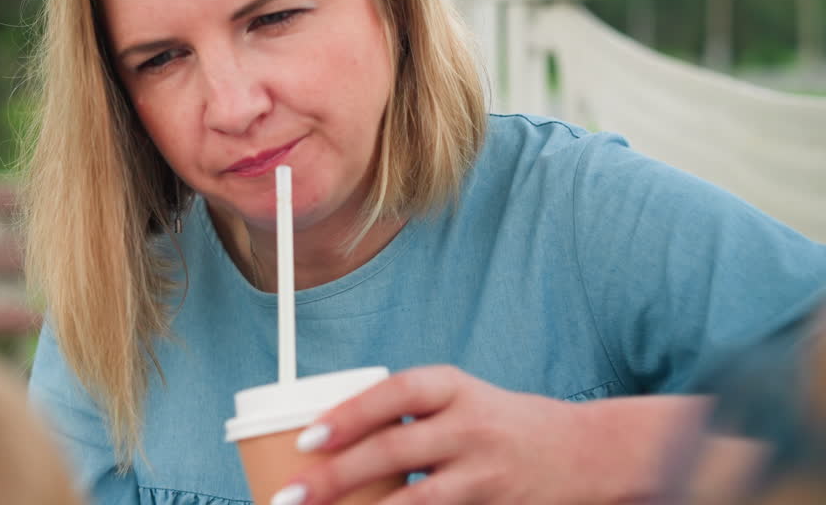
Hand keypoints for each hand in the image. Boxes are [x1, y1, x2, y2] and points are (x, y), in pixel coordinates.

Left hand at [272, 366, 660, 504]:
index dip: (350, 414)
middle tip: (290, 495)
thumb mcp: (460, 399)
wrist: (589, 451)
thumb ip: (407, 413)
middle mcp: (470, 426)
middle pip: (394, 450)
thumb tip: (322, 437)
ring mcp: (487, 473)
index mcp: (453, 387)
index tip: (308, 437)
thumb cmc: (501, 423)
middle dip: (336, 476)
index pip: (395, 393)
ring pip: (416, 500)